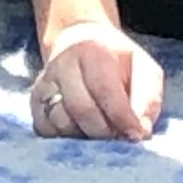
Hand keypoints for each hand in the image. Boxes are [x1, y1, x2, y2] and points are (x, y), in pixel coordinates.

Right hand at [30, 21, 164, 140]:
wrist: (79, 43)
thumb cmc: (116, 60)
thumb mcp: (142, 67)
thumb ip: (148, 97)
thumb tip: (142, 131)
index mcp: (91, 51)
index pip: (104, 89)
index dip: (122, 116)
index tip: (136, 135)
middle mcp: (62, 65)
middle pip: (80, 109)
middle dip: (104, 132)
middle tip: (119, 139)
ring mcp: (44, 83)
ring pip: (60, 122)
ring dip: (84, 137)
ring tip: (101, 135)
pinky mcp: (34, 100)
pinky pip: (44, 129)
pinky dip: (64, 138)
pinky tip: (80, 132)